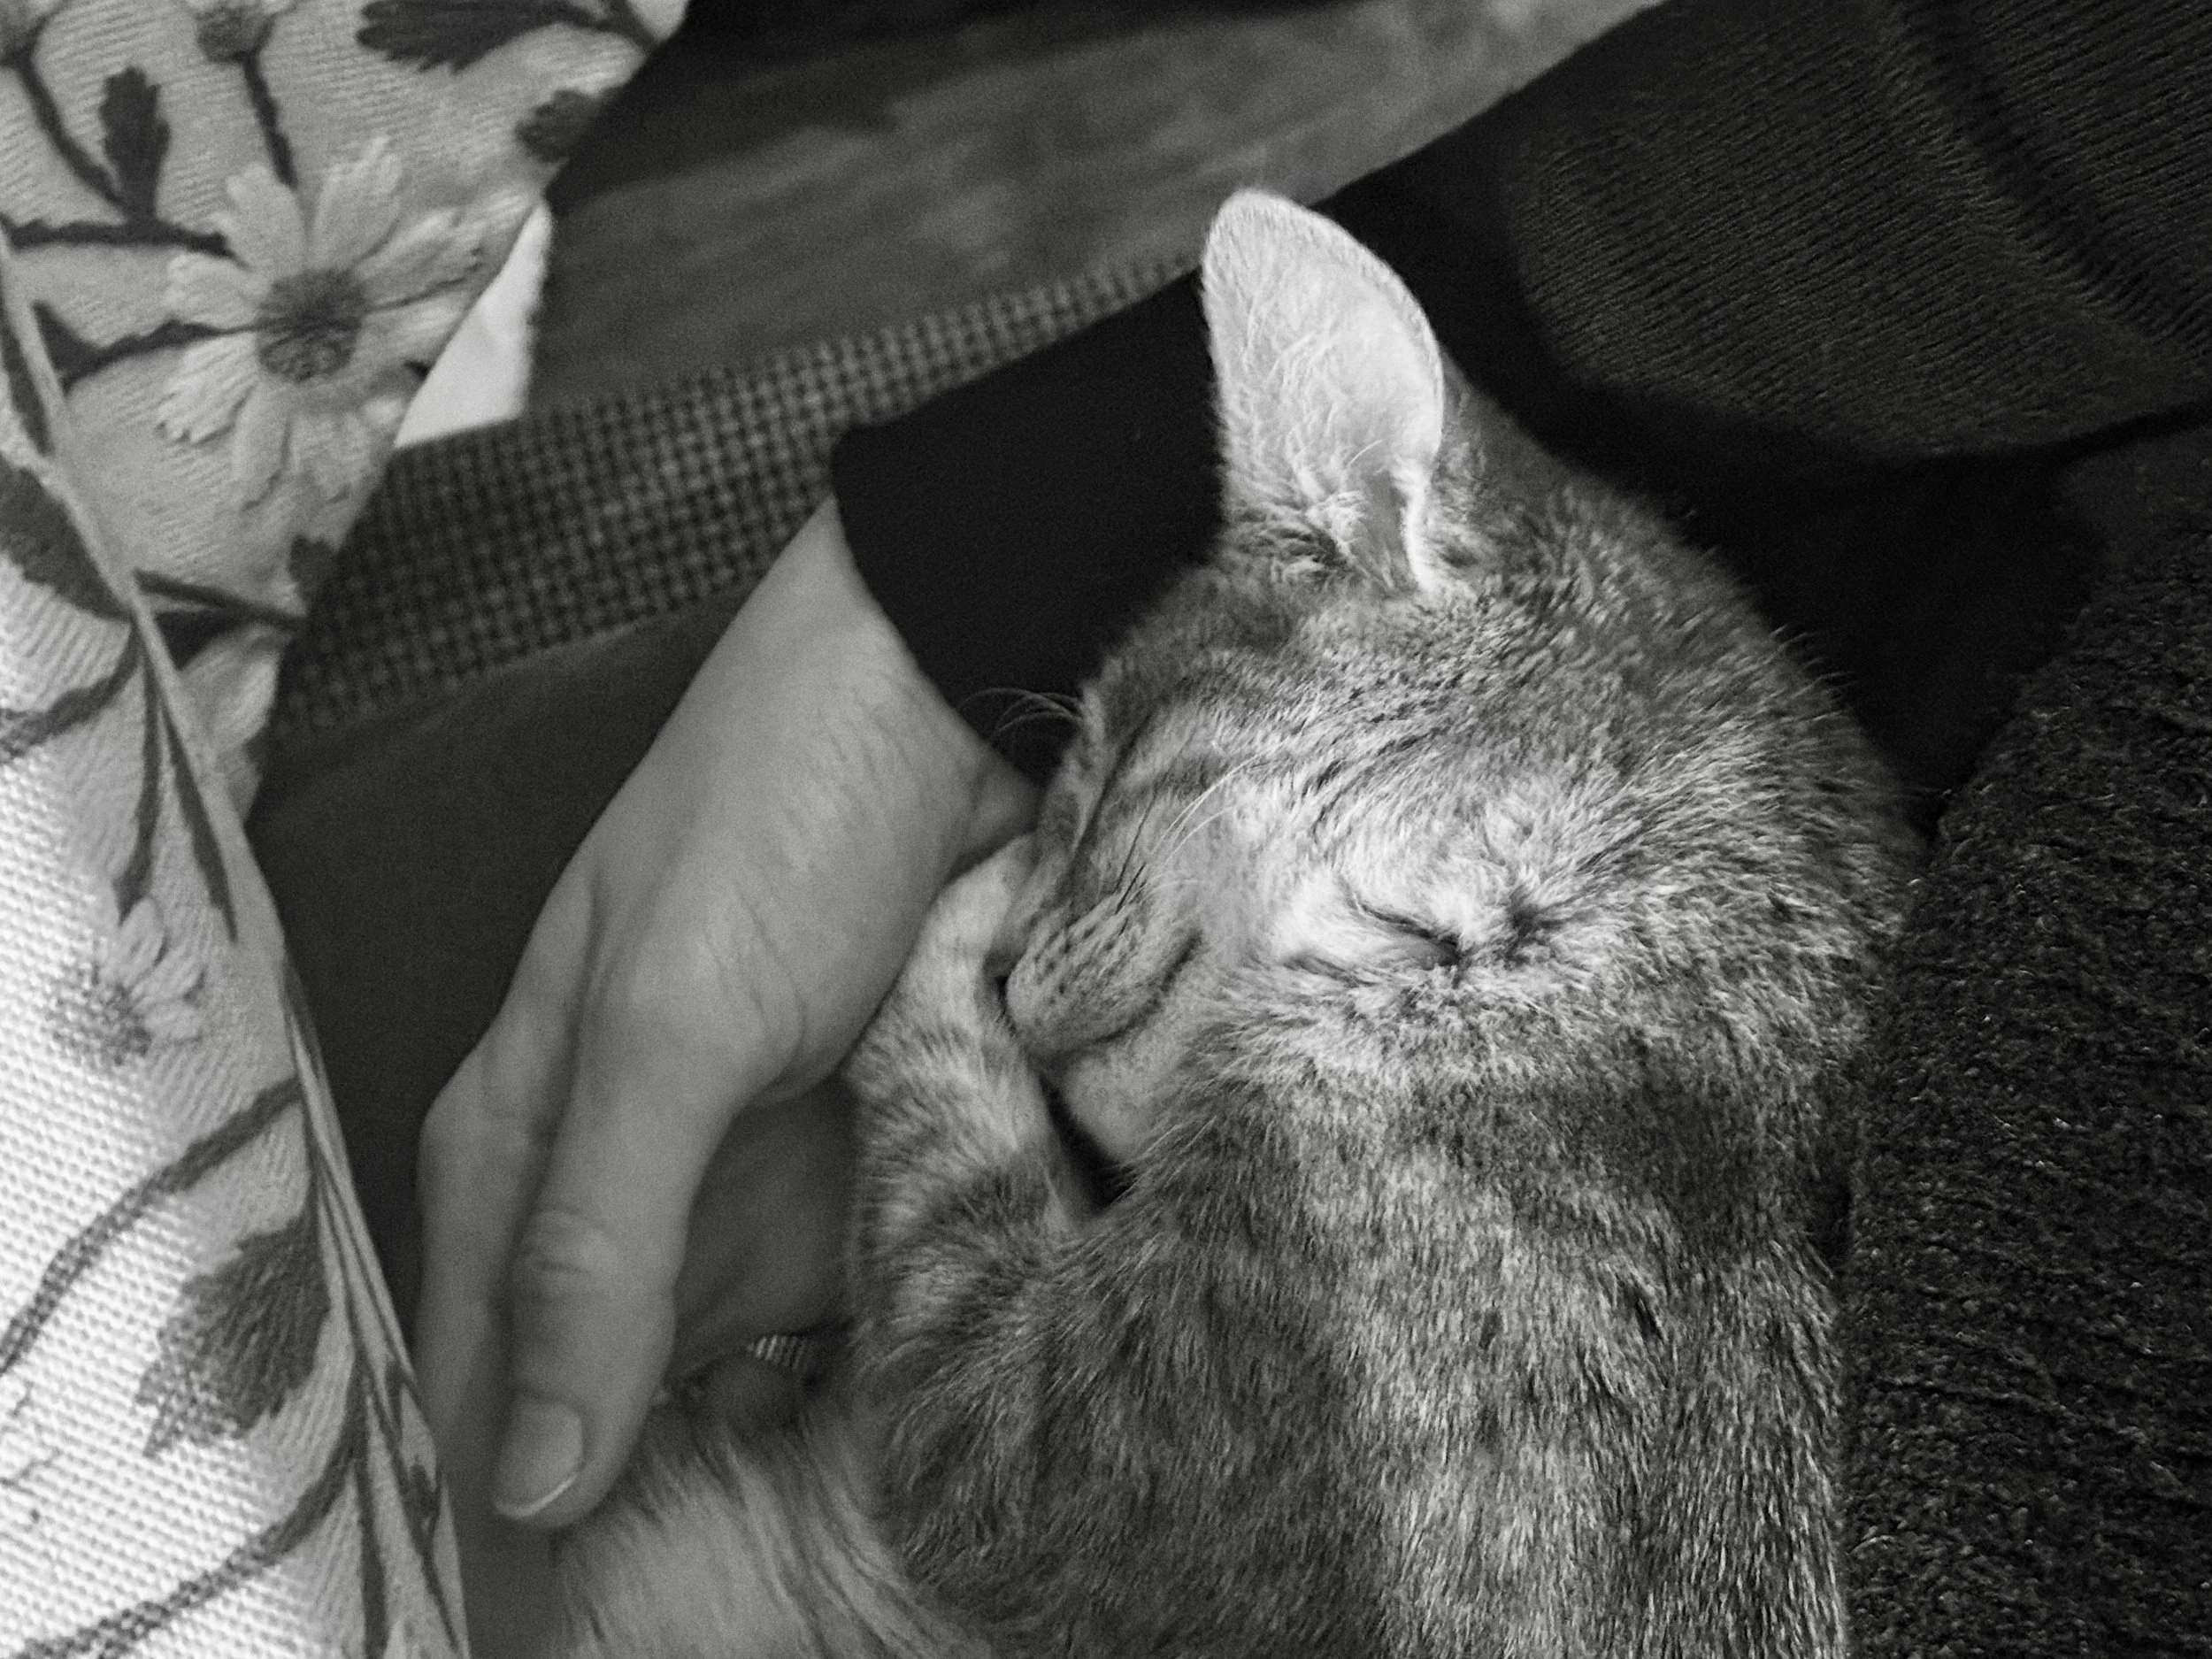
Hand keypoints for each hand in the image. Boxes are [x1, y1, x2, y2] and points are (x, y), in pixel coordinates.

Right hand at [410, 500, 1033, 1616]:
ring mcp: (745, 1165)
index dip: (501, 1503)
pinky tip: (881, 1434)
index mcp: (518, 1131)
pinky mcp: (856, 1156)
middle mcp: (621, 1168)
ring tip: (791, 1557)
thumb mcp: (666, 1028)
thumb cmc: (780, 819)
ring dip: (748, 1446)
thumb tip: (530, 1472)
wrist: (951, 686)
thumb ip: (599, 1242)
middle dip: (632, 1494)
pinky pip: (832, 1300)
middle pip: (594, 1383)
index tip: (542, 1629)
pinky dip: (848, 1363)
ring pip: (719, 1358)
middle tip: (688, 1612)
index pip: (474, 1369)